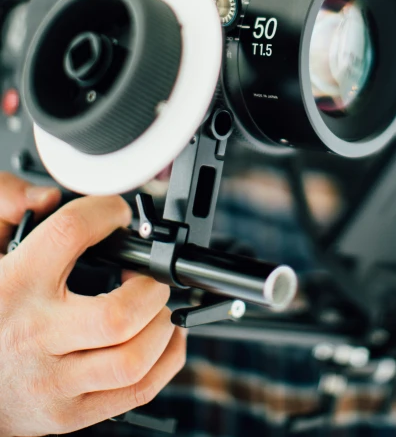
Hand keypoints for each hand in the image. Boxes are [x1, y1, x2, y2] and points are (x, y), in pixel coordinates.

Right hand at [0, 172, 185, 435]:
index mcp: (15, 284)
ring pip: (132, 360)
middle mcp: (35, 333)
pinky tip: (162, 337)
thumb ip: (6, 203)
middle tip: (149, 275)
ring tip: (156, 307)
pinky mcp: (68, 413)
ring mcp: (53, 380)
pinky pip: (136, 391)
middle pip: (117, 315)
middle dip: (151, 288)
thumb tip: (48, 196)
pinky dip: (165, 360)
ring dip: (161, 326)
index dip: (106, 212)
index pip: (70, 233)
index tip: (118, 213)